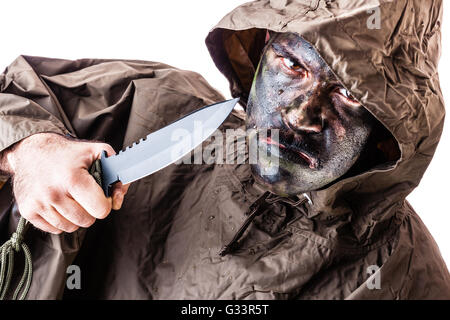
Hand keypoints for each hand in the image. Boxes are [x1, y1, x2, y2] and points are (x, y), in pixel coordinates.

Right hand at [1, 132, 128, 233]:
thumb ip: (117, 172)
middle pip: (87, 221)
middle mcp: (53, 192)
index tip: (100, 195)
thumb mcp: (96, 152)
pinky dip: (60, 220)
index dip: (105, 203)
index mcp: (73, 178)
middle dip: (90, 210)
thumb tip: (118, 198)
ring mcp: (39, 203)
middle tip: (84, 195)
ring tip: (71, 198)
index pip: (100, 210)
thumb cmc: (68, 154)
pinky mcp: (27, 211)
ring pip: (70, 227)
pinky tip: (58, 203)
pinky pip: (54, 229)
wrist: (31, 151)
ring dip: (75, 216)